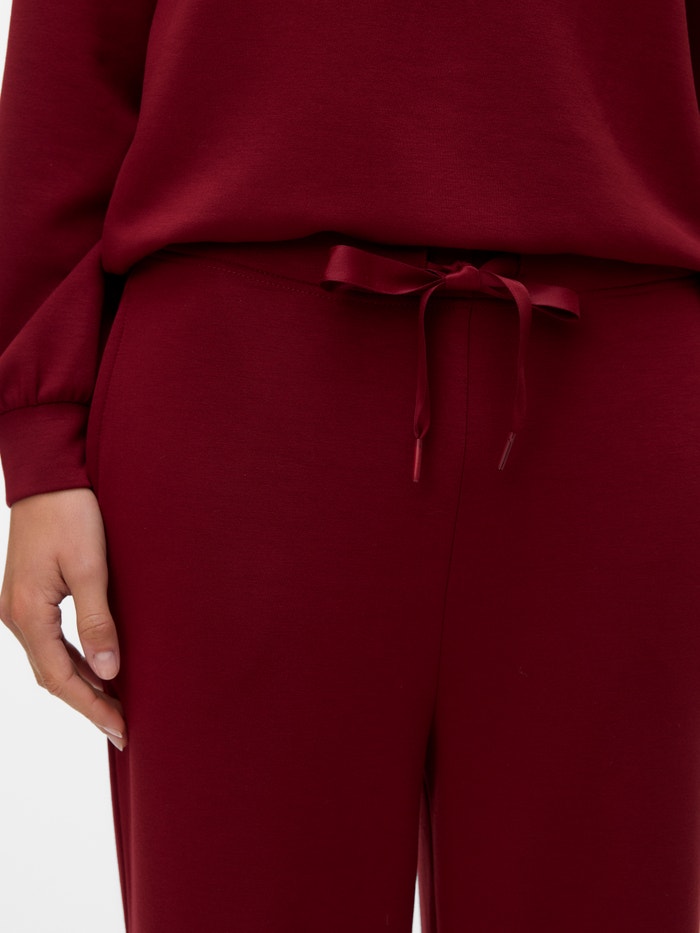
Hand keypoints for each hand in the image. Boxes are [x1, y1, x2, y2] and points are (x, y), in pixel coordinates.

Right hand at [0, 487, 126, 749]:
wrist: (48, 476)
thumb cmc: (71, 514)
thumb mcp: (90, 567)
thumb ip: (98, 621)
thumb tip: (109, 672)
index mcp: (28, 614)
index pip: (62, 678)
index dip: (92, 707)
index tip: (121, 730)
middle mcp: (16, 617)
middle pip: (52, 677)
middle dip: (87, 704)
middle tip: (123, 729)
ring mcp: (18, 607)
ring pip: (50, 662)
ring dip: (81, 686)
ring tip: (114, 708)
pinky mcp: (28, 597)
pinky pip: (49, 642)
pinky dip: (74, 662)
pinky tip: (97, 669)